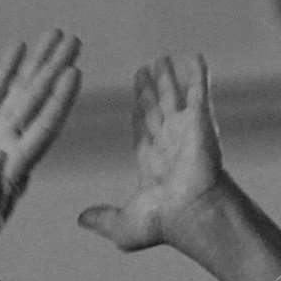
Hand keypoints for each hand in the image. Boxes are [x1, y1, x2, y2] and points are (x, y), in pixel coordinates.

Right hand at [0, 31, 83, 261]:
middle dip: (55, 70)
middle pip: (38, 102)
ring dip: (38, 64)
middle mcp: (12, 147)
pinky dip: (6, 71)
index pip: (43, 130)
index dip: (58, 102)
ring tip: (55, 33)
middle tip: (73, 39)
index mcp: (16, 170)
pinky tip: (17, 48)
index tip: (73, 73)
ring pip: (21, 92)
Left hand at [78, 53, 229, 252]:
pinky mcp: (200, 121)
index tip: (134, 98)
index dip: (138, 113)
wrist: (192, 213)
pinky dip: (199, 75)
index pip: (141, 130)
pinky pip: (199, 92)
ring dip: (167, 78)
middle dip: (150, 90)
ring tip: (160, 58)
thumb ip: (102, 218)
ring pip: (173, 97)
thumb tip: (80, 220)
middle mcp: (169, 144)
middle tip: (144, 69)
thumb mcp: (123, 224)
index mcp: (151, 163)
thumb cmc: (163, 222)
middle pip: (156, 109)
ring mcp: (186, 131)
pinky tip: (196, 57)